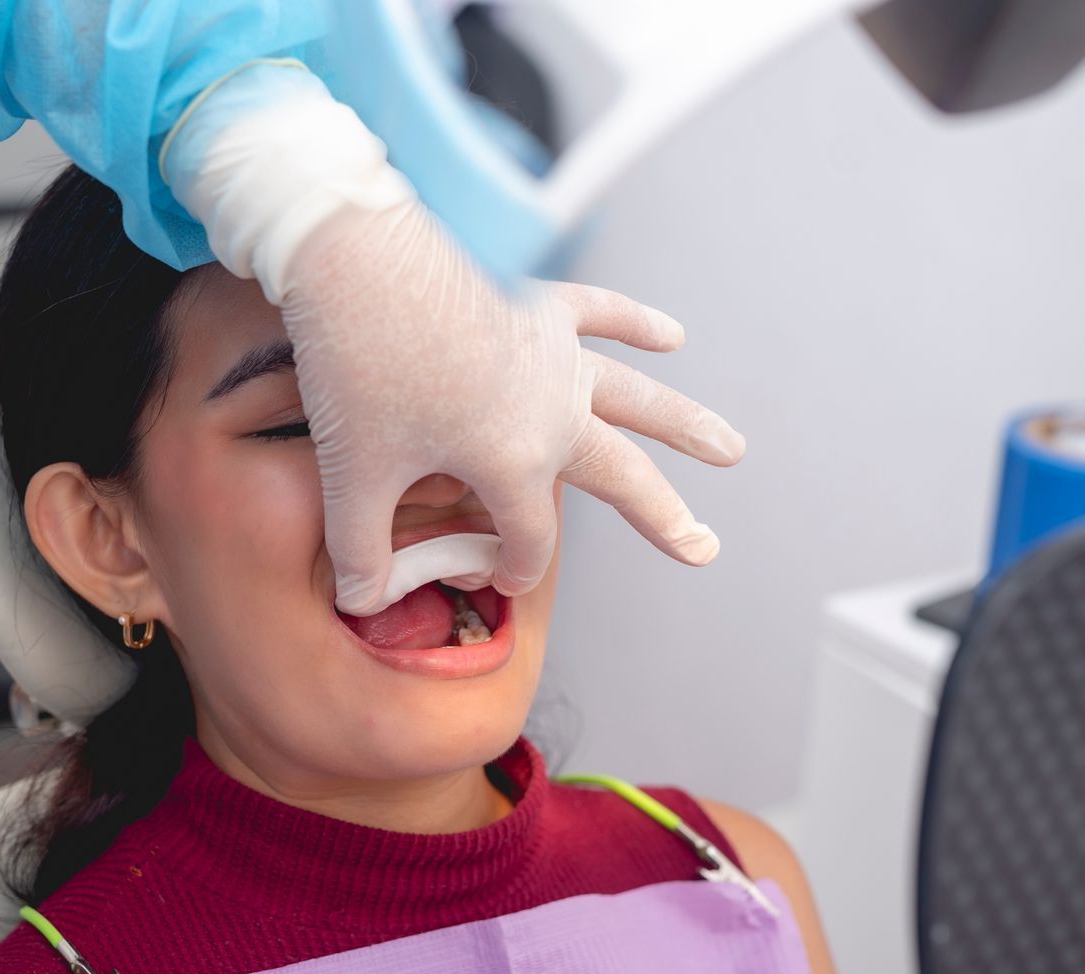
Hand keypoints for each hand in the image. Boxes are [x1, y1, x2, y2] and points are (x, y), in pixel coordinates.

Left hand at [284, 201, 742, 614]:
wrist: (355, 261)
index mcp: (514, 462)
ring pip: (635, 396)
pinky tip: (673, 337)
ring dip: (685, 425)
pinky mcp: (536, 302)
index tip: (494, 579)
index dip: (512, 569)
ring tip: (731, 450)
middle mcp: (553, 411)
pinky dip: (636, 324)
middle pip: (619, 476)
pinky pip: (600, 313)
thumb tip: (361, 602)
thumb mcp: (354, 475)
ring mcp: (553, 354)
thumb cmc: (358, 371)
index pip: (530, 539)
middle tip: (704, 549)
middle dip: (663, 517)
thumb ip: (361, 551)